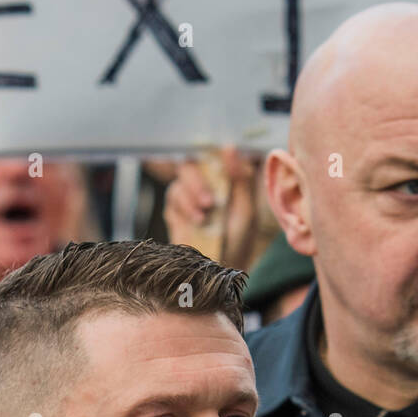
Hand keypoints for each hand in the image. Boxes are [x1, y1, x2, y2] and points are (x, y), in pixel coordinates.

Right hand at [163, 145, 261, 268]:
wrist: (223, 269)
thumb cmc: (239, 240)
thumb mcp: (246, 209)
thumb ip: (240, 178)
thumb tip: (229, 147)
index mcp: (222, 179)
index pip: (210, 156)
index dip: (210, 154)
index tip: (217, 162)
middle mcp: (203, 186)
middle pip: (189, 166)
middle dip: (197, 182)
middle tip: (209, 202)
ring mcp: (187, 199)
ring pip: (178, 184)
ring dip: (190, 198)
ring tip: (203, 218)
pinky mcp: (174, 214)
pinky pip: (171, 201)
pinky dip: (183, 209)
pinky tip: (196, 223)